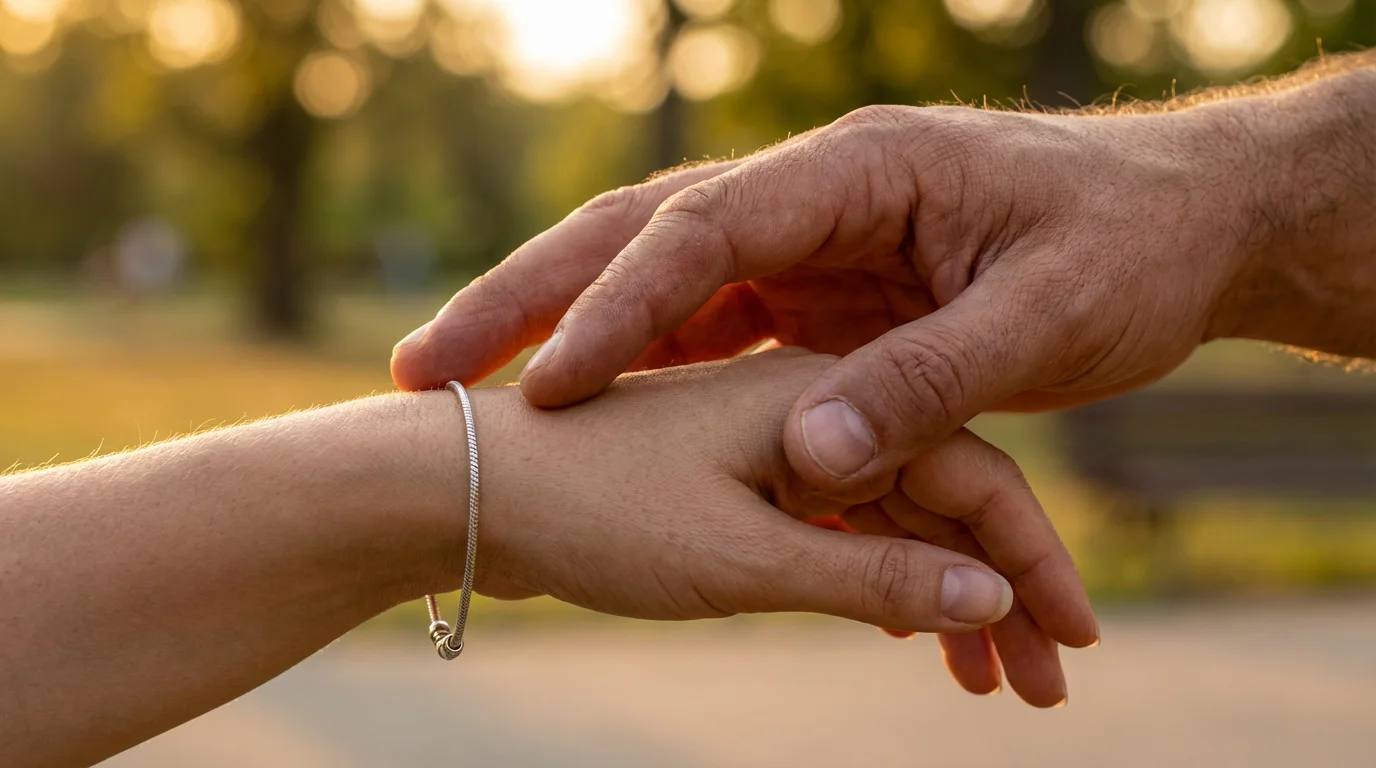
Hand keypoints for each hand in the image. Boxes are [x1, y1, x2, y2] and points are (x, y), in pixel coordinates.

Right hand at [391, 94, 1343, 500]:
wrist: (1181, 223)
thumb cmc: (1128, 250)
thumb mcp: (1046, 321)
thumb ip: (927, 382)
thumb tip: (810, 462)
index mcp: (860, 169)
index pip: (707, 226)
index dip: (618, 305)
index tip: (548, 385)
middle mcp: (812, 195)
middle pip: (636, 234)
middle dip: (527, 298)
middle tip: (422, 368)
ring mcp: (805, 241)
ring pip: (650, 280)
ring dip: (555, 333)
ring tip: (456, 392)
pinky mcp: (812, 288)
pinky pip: (699, 323)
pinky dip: (629, 363)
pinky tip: (571, 409)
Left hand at [460, 351, 1095, 706]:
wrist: (465, 488)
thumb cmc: (594, 507)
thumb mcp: (743, 554)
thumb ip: (872, 571)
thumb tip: (989, 599)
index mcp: (820, 392)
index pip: (967, 474)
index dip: (1027, 561)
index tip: (1071, 641)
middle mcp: (809, 402)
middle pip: (938, 499)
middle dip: (996, 590)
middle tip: (1041, 686)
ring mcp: (774, 437)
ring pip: (892, 518)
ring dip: (941, 595)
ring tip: (985, 682)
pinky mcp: (742, 473)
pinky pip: (839, 526)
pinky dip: (878, 579)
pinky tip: (903, 631)